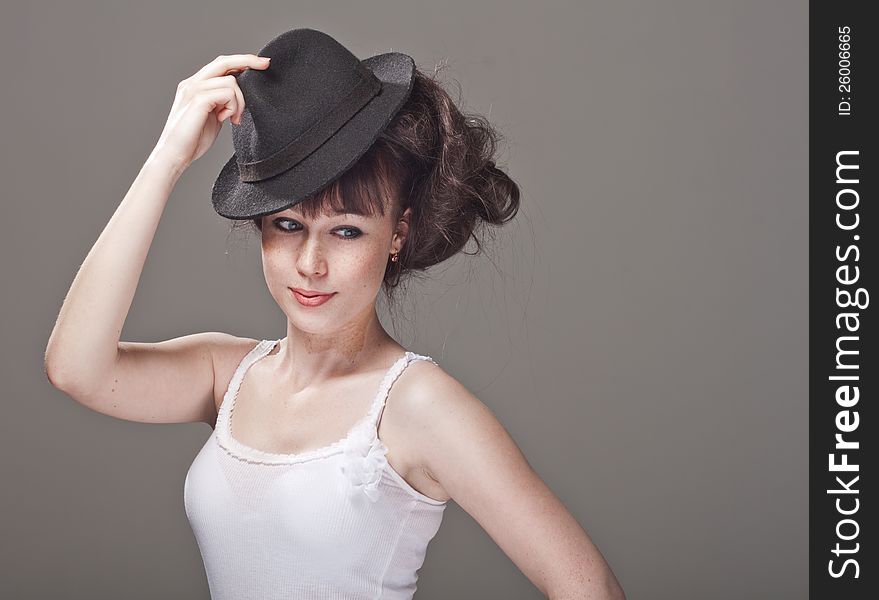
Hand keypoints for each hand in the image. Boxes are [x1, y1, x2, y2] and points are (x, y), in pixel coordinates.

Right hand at [149, 53, 269, 172]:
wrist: (174, 155)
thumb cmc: (192, 139)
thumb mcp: (213, 116)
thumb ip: (222, 102)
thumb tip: (239, 96)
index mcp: (195, 85)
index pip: (220, 65)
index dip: (241, 61)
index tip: (262, 63)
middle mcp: (192, 83)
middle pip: (224, 62)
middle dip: (248, 61)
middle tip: (266, 65)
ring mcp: (193, 90)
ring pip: (231, 81)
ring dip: (240, 101)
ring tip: (234, 118)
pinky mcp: (198, 100)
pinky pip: (227, 93)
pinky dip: (233, 106)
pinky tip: (228, 119)